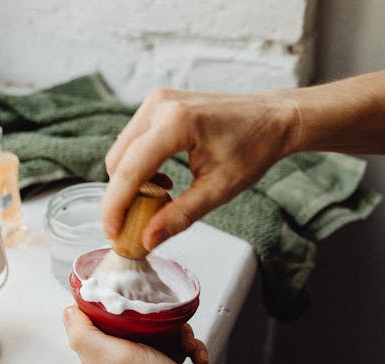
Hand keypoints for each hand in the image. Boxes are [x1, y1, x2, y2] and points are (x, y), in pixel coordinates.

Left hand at [62, 306, 220, 363]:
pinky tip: (193, 353)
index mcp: (98, 355)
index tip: (123, 296)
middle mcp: (117, 358)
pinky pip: (175, 342)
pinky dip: (188, 345)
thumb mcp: (115, 357)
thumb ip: (85, 335)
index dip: (104, 301)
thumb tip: (68, 312)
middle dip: (150, 315)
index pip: (90, 317)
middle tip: (161, 323)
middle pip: (127, 318)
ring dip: (175, 331)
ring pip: (155, 327)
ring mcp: (141, 362)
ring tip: (182, 341)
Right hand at [102, 88, 296, 249]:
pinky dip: (137, 166)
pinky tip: (161, 179)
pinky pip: (132, 141)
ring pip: (120, 152)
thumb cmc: (254, 148)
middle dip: (121, 197)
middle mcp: (160, 106)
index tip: (112, 232)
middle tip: (135, 223)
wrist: (272, 117)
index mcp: (176, 123)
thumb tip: (147, 239)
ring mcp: (156, 101)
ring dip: (129, 181)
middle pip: (117, 161)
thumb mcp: (218, 190)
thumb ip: (179, 216)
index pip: (129, 170)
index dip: (115, 206)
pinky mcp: (157, 104)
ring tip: (157, 199)